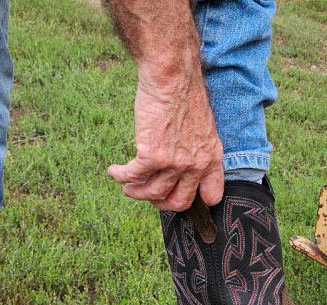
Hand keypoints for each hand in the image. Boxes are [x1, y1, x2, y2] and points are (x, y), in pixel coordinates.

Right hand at [108, 72, 224, 210]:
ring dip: (137, 193)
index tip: (180, 200)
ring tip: (128, 188)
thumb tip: (183, 161)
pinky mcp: (152, 155)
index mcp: (211, 157)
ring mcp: (174, 163)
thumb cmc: (184, 94)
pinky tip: (114, 172)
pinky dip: (120, 176)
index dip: (197, 203)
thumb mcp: (203, 126)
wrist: (172, 77)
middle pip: (179, 202)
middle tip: (149, 195)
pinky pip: (132, 176)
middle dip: (161, 204)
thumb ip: (197, 147)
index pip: (212, 194)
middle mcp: (196, 165)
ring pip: (153, 193)